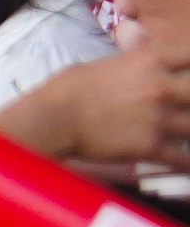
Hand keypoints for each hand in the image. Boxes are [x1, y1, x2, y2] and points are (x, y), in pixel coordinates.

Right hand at [0, 47, 189, 167]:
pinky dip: (186, 164)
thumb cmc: (67, 89)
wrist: (51, 119)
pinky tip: (186, 165)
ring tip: (183, 134)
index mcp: (149, 61)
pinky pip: (183, 159)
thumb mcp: (103, 64)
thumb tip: (141, 67)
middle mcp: (160, 87)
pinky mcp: (150, 147)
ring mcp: (158, 118)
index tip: (187, 76)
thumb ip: (132, 65)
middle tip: (184, 108)